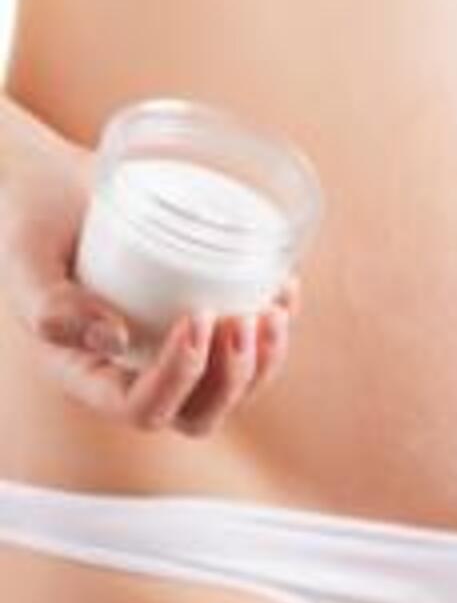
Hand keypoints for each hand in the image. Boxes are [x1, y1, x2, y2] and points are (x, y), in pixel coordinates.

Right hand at [0, 139, 302, 436]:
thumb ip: (51, 305)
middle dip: (233, 379)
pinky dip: (277, 325)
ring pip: (233, 390)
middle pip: (199, 414)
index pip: (142, 408)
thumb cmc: (34, 223)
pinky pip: (250, 346)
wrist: (57, 188)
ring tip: (274, 309)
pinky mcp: (204, 322)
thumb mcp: (25, 261)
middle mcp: (136, 374)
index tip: (195, 318)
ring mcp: (174, 352)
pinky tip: (285, 287)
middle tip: (245, 319)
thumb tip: (114, 340)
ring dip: (264, 362)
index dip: (178, 378)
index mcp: (90, 375)